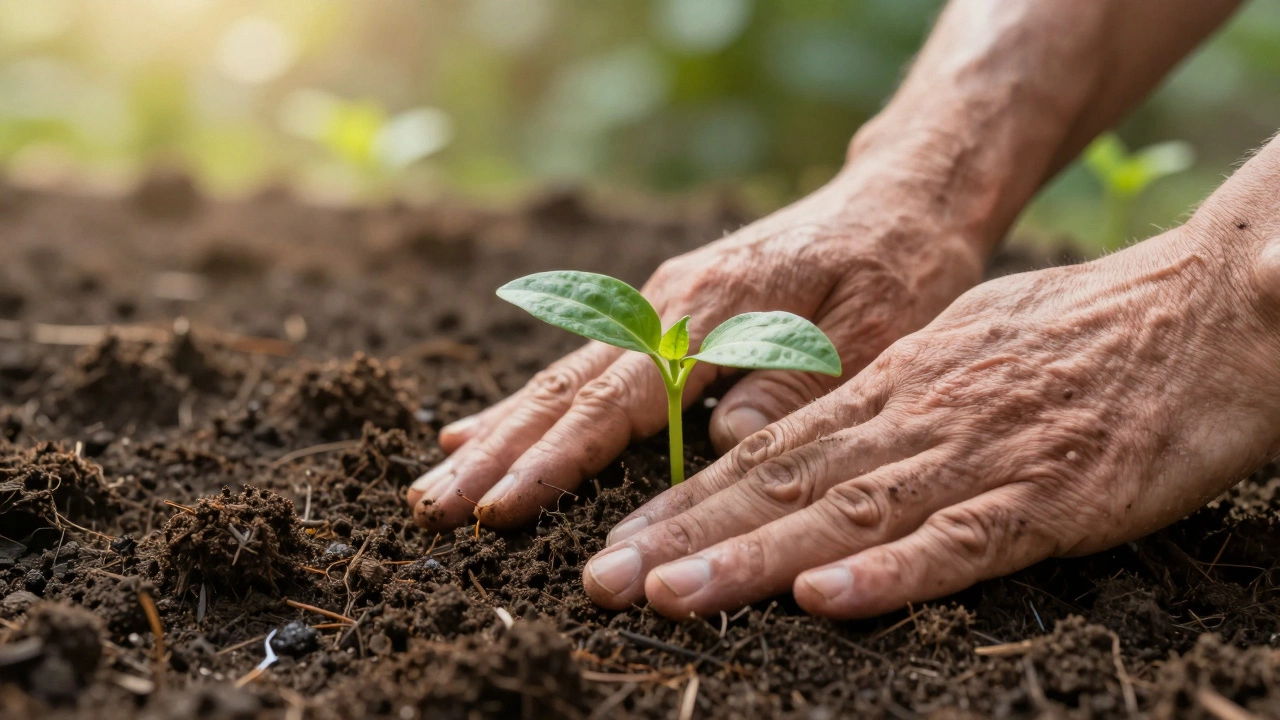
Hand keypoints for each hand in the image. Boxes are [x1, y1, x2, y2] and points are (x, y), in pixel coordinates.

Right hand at [406, 144, 989, 530]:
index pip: (620, 399)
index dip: (557, 460)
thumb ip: (795, 381)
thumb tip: (721, 440)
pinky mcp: (667, 315)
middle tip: (432, 510)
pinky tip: (486, 428)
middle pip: (569, 389)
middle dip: (498, 454)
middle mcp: (670, 305)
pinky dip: (534, 404)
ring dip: (499, 434)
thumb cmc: (899, 265)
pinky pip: (587, 365)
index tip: (500, 510)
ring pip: (565, 378)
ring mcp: (662, 306)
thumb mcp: (876, 328)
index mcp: (714, 310)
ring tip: (438, 483)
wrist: (902, 197)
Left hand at [583, 224, 1279, 617]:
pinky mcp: (1050, 500)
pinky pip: (960, 545)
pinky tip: (824, 600)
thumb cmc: (1082, 334)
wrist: (1203, 312)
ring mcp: (977, 460)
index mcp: (893, 385)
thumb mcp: (962, 345)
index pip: (769, 450)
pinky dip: (889, 576)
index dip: (686, 501)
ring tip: (668, 595)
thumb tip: (811, 430)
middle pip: (780, 485)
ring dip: (749, 558)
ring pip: (844, 515)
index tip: (619, 542)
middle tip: (600, 579)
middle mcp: (914, 419)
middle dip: (682, 538)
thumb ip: (885, 393)